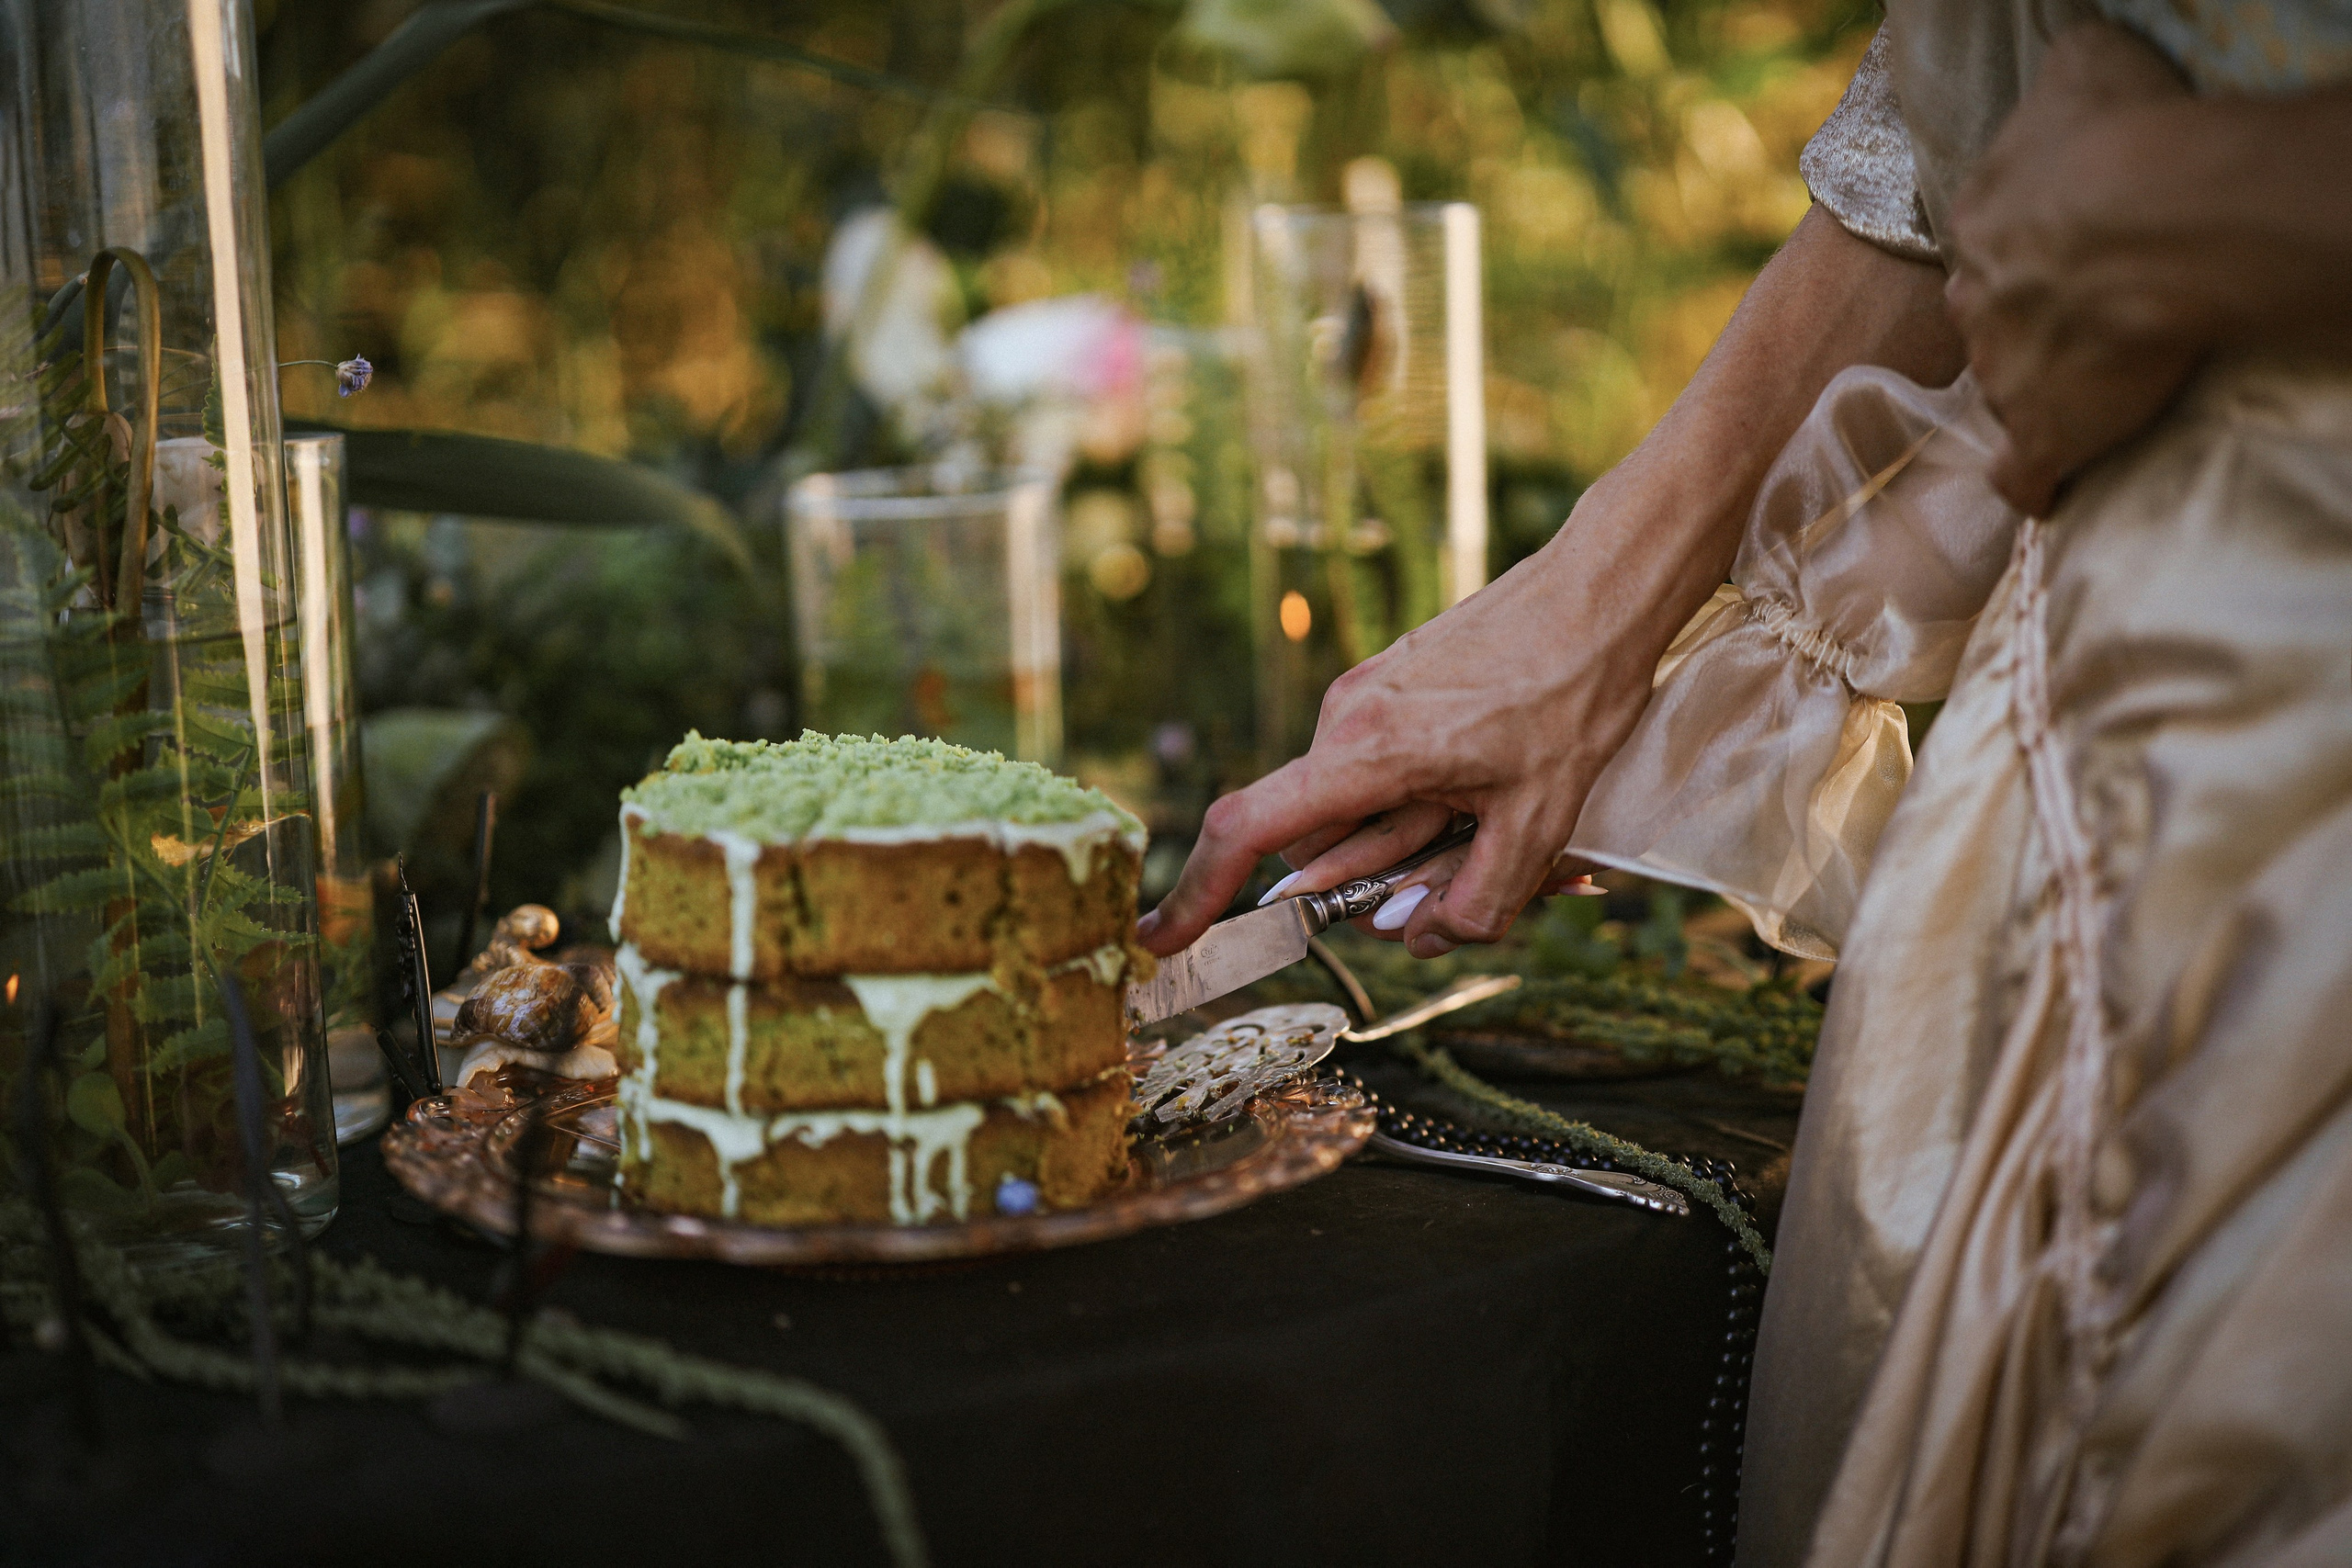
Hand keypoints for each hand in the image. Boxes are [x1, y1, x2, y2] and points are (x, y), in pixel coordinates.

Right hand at [1136, 206, 1967, 961]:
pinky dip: (1438, 799)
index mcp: (1365, 751)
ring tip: (1528, 822)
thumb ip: (1474, 899)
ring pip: (1365, 807)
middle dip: (1386, 878)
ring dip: (1427, 838)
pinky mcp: (1395, 687)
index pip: (1250, 831)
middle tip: (1493, 874)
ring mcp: (1367, 698)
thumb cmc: (1574, 692)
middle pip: (1324, 839)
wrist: (1606, 588)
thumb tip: (1416, 938)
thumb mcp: (1539, 819)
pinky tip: (1511, 789)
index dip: (1199, 892)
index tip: (1162, 939)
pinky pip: (1390, 770)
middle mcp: (1347, 719)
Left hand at [1945, 23, 2200, 514]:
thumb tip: (2070, 83)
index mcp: (1980, 224)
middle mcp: (1975, 303)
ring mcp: (2002, 374)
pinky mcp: (2041, 433)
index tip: (2074, 258)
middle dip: (2033, 323)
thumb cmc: (2124, 135)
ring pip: (2008, 391)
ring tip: (2097, 387)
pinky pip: (2022, 477)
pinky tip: (2051, 486)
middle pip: (1995, 321)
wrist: (2153, 220)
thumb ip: (2060, 95)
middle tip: (2091, 320)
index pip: (1994, 249)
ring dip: (2045, 392)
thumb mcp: (2081, 70)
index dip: (2035, 256)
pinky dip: (2034, 484)